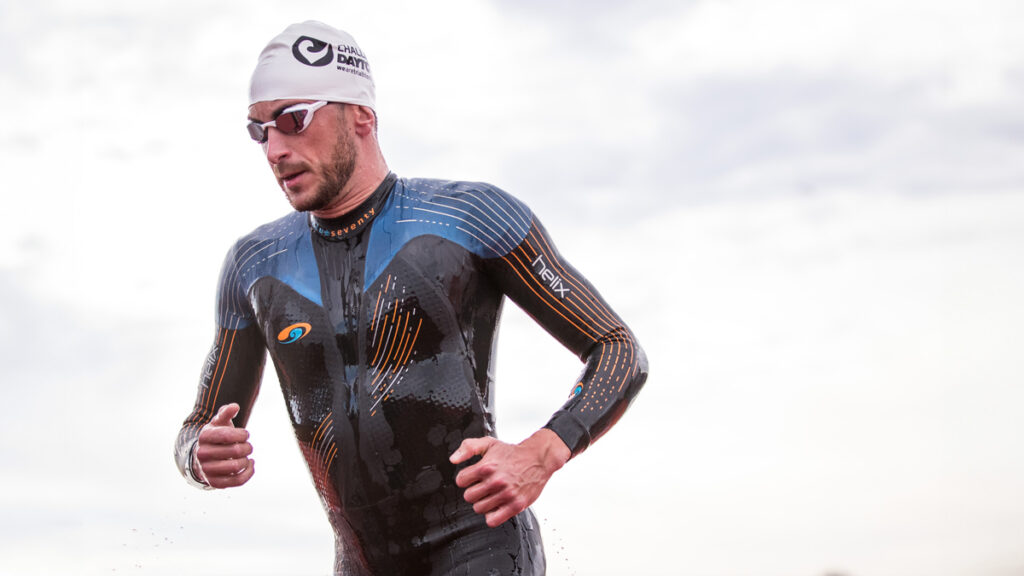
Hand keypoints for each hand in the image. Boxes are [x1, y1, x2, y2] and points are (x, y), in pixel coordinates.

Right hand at [193, 403, 254, 488]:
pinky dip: (248, 473)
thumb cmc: (216, 437)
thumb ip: (226, 412)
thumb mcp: (219, 422)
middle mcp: (202, 454)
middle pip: (234, 451)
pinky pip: (236, 481)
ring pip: (235, 467)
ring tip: (247, 456)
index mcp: (204, 436)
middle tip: (248, 446)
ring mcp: (207, 470)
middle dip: (247, 447)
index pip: (226, 435)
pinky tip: (250, 464)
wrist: (204, 457)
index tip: (245, 435)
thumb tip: (234, 406)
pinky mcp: (214, 483)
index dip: (242, 434)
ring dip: (246, 460)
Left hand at [450, 429, 570, 526]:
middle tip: (483, 487)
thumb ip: (468, 447)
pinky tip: (497, 506)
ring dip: (483, 503)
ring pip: (479, 508)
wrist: (538, 458)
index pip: (461, 481)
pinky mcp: (516, 505)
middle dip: (474, 491)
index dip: (466, 479)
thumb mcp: (489, 443)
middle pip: (469, 496)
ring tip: (491, 495)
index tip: (474, 478)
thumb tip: (453, 460)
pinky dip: (492, 516)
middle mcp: (495, 481)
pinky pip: (493, 520)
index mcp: (486, 466)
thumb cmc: (513, 453)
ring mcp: (506, 494)